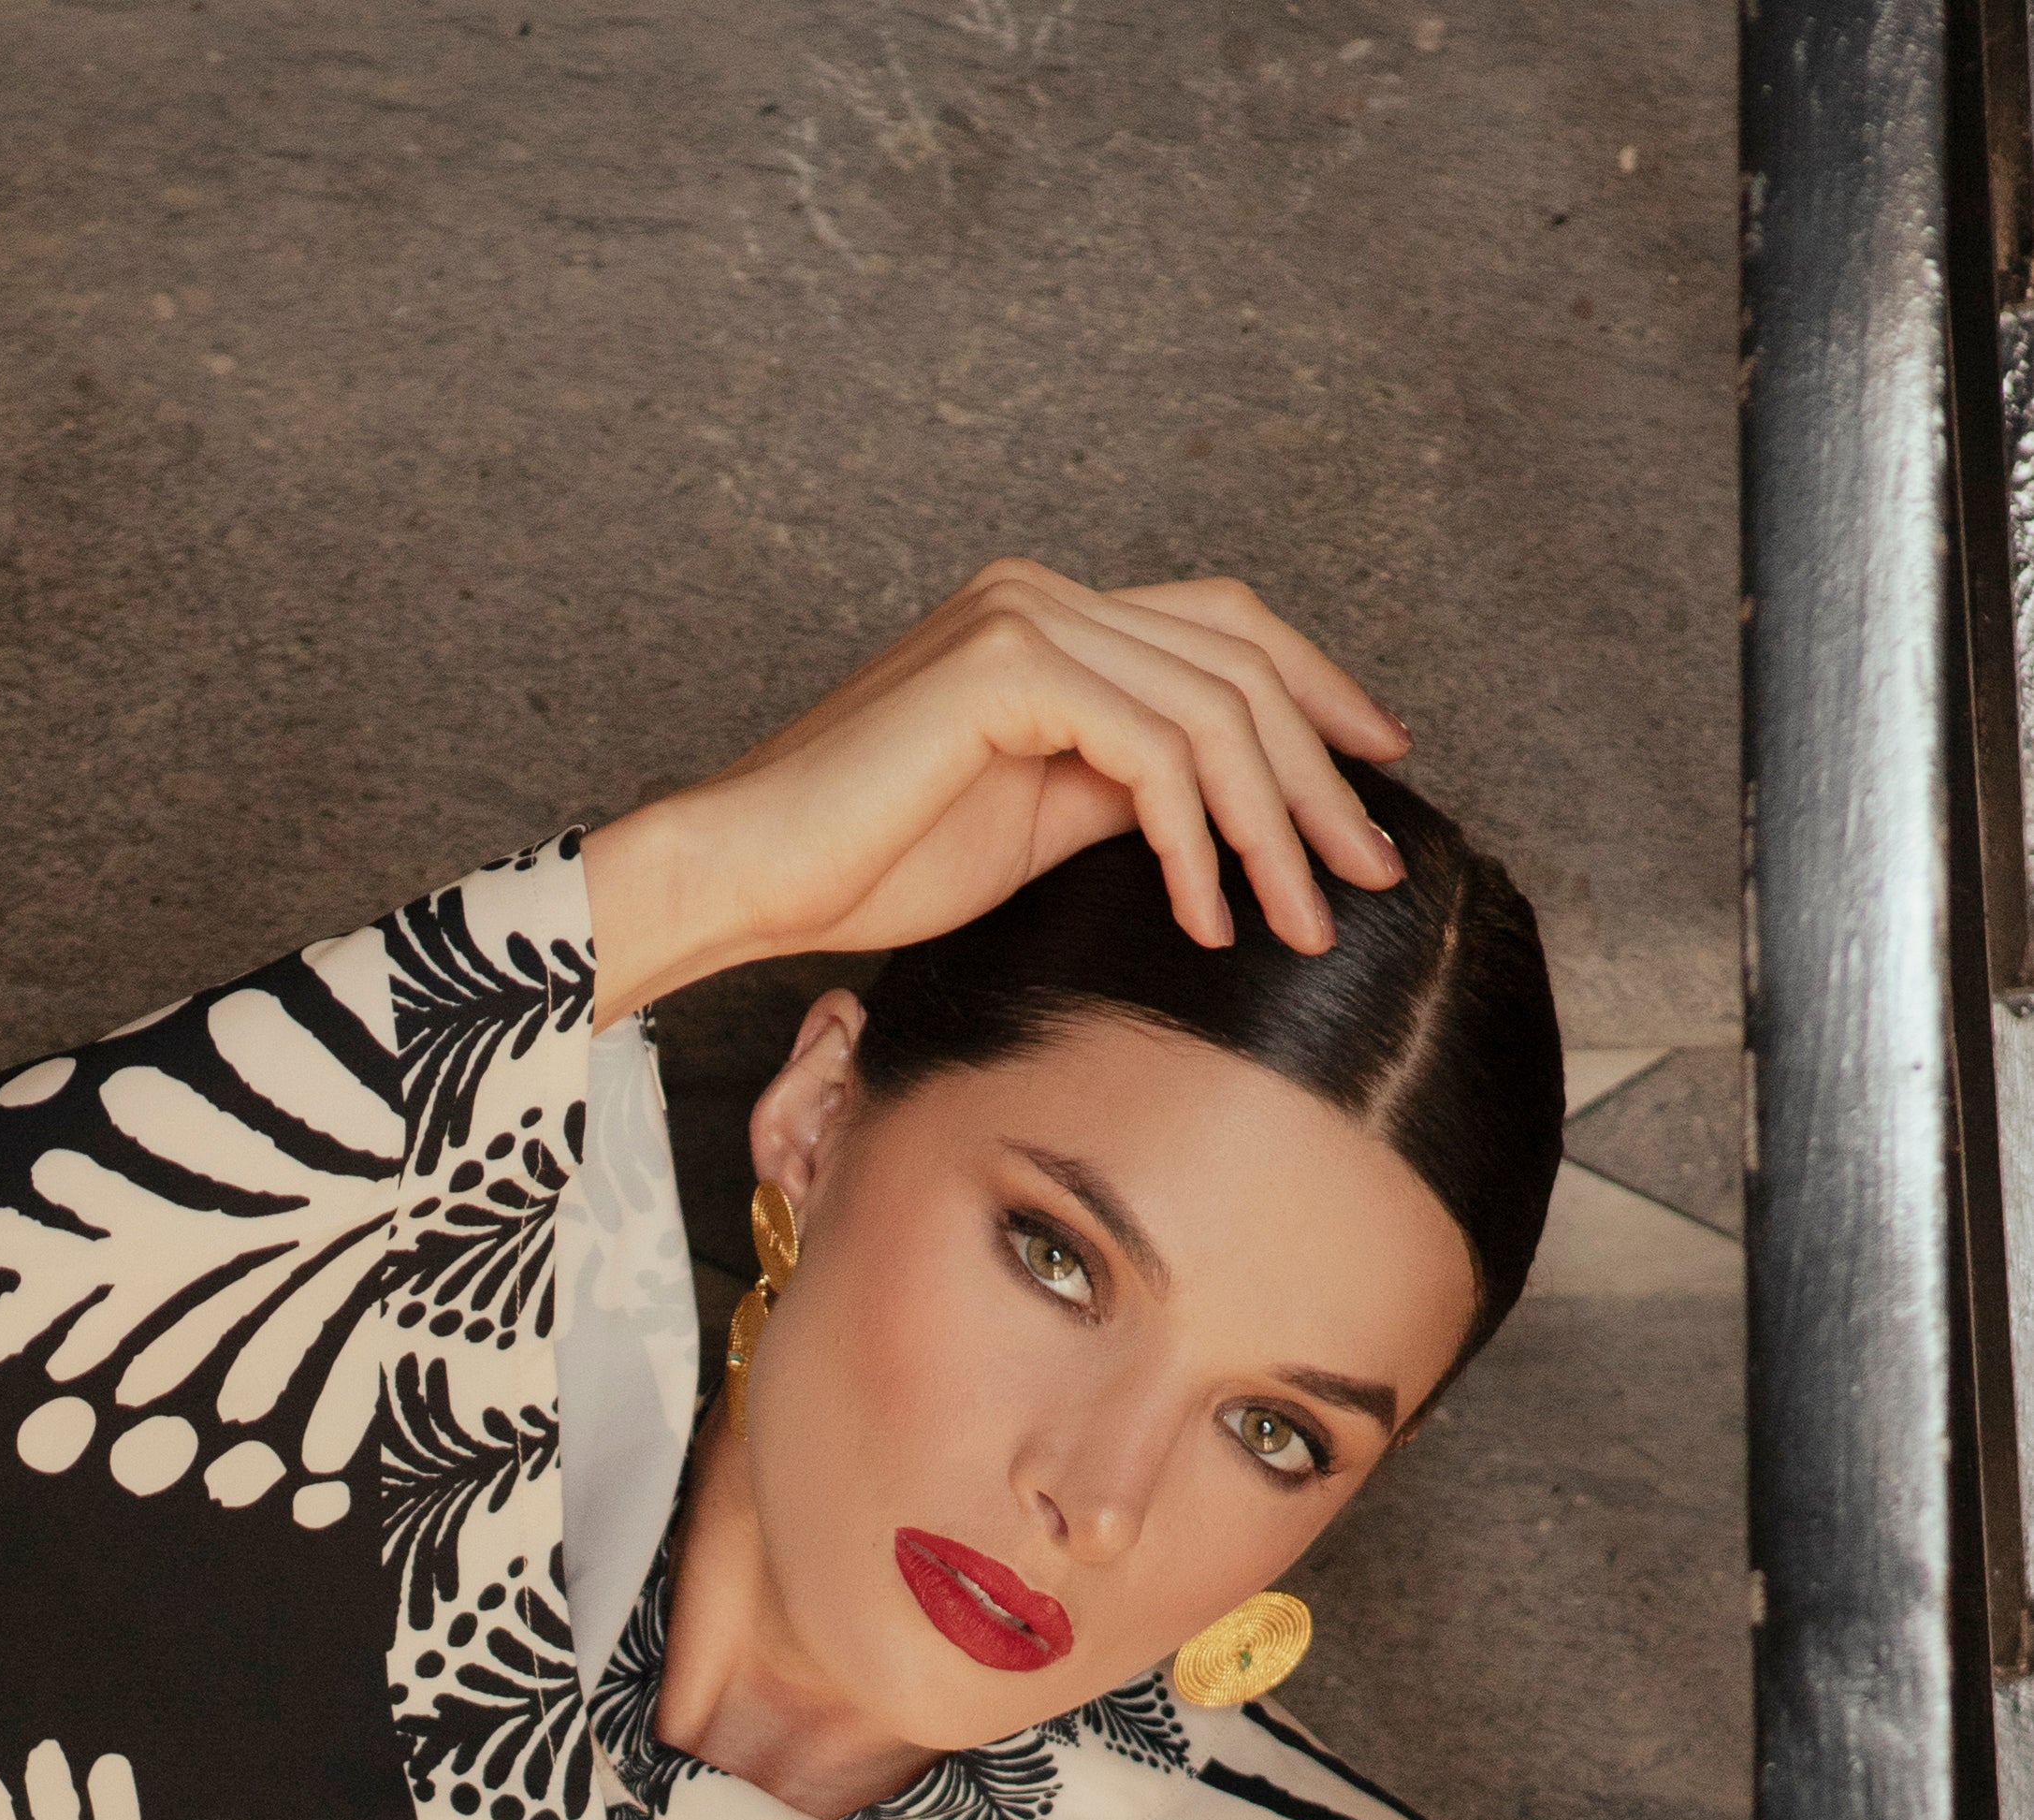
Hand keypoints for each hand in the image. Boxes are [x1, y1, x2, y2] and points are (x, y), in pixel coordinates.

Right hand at [584, 561, 1410, 1023]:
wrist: (746, 874)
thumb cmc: (861, 864)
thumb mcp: (1030, 824)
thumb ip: (1124, 790)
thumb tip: (1225, 810)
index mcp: (1047, 615)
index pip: (1223, 627)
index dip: (1317, 690)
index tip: (1379, 771)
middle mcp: (1043, 593)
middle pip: (1240, 659)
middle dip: (1322, 775)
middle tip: (1371, 874)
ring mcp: (1024, 619)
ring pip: (1213, 708)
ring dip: (1275, 825)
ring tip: (1307, 920)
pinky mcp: (1007, 671)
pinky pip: (1154, 753)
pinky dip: (1197, 842)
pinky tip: (1207, 916)